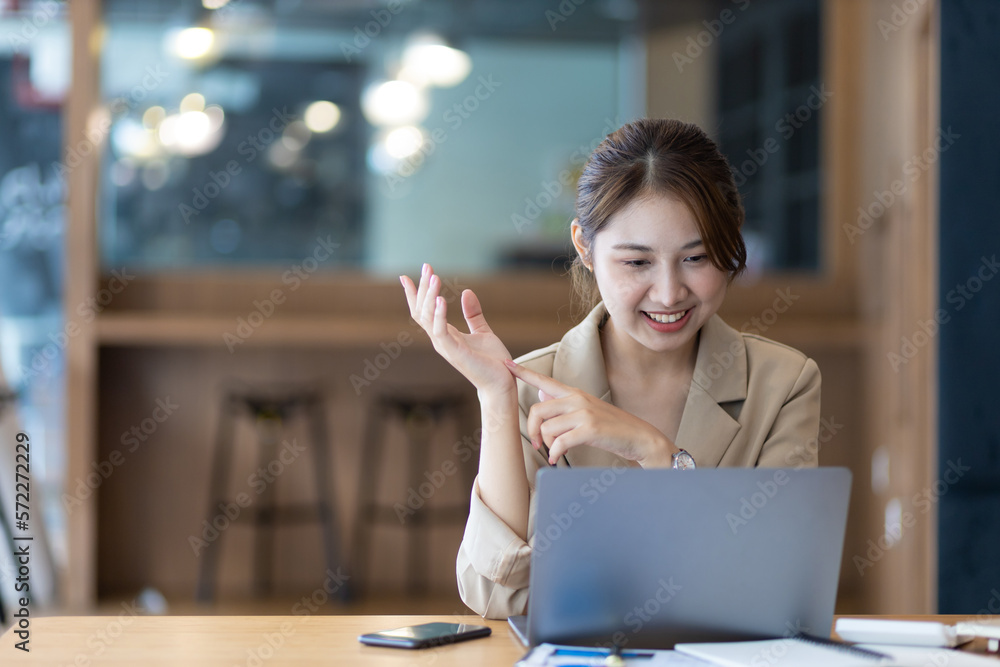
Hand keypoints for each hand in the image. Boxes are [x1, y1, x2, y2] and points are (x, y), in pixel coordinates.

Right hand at [401, 264, 514, 396]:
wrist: (501, 384)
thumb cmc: (492, 361)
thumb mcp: (482, 331)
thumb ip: (473, 313)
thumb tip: (466, 291)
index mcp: (445, 335)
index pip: (423, 312)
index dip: (414, 294)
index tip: (406, 276)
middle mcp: (440, 340)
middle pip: (421, 310)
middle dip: (421, 288)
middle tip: (427, 267)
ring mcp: (445, 346)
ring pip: (428, 317)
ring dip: (429, 295)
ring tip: (433, 277)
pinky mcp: (455, 352)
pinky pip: (441, 331)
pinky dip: (439, 314)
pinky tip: (441, 298)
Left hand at [504, 359, 678, 466]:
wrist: (640, 438)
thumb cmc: (611, 427)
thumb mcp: (587, 410)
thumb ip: (563, 401)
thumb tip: (540, 389)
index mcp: (574, 394)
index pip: (544, 380)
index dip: (523, 373)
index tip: (506, 365)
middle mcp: (577, 399)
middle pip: (538, 410)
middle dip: (532, 431)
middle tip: (538, 445)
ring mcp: (584, 413)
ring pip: (547, 428)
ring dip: (546, 446)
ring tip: (554, 453)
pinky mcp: (590, 429)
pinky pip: (560, 442)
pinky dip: (554, 454)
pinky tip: (557, 459)